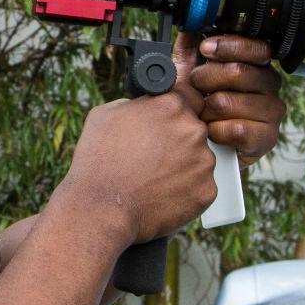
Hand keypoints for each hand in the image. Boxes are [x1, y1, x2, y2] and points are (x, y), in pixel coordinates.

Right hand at [61, 49, 217, 246]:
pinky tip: (160, 193)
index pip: (190, 96)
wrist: (102, 208)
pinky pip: (200, 186)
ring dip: (183, 165)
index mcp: (171, 105)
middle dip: (178, 139)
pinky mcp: (207, 191)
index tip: (167, 122)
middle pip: (195, 129)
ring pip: (200, 159)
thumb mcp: (105, 114)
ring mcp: (204, 162)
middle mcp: (194, 130)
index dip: (177, 110)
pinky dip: (185, 190)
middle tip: (153, 155)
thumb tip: (145, 106)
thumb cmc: (98, 160)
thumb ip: (135, 104)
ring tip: (153, 178)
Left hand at [184, 33, 286, 164]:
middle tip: (196, 88)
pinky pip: (235, 128)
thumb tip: (188, 25)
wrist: (203, 146)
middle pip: (238, 72)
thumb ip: (189, 49)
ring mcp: (272, 112)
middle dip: (206, 79)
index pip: (255, 47)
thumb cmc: (200, 107)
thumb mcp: (189, 74)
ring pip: (229, 102)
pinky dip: (215, 131)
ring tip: (203, 114)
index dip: (229, 46)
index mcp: (256, 65)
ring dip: (206, 110)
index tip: (205, 48)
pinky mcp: (267, 138)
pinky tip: (212, 132)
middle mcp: (269, 86)